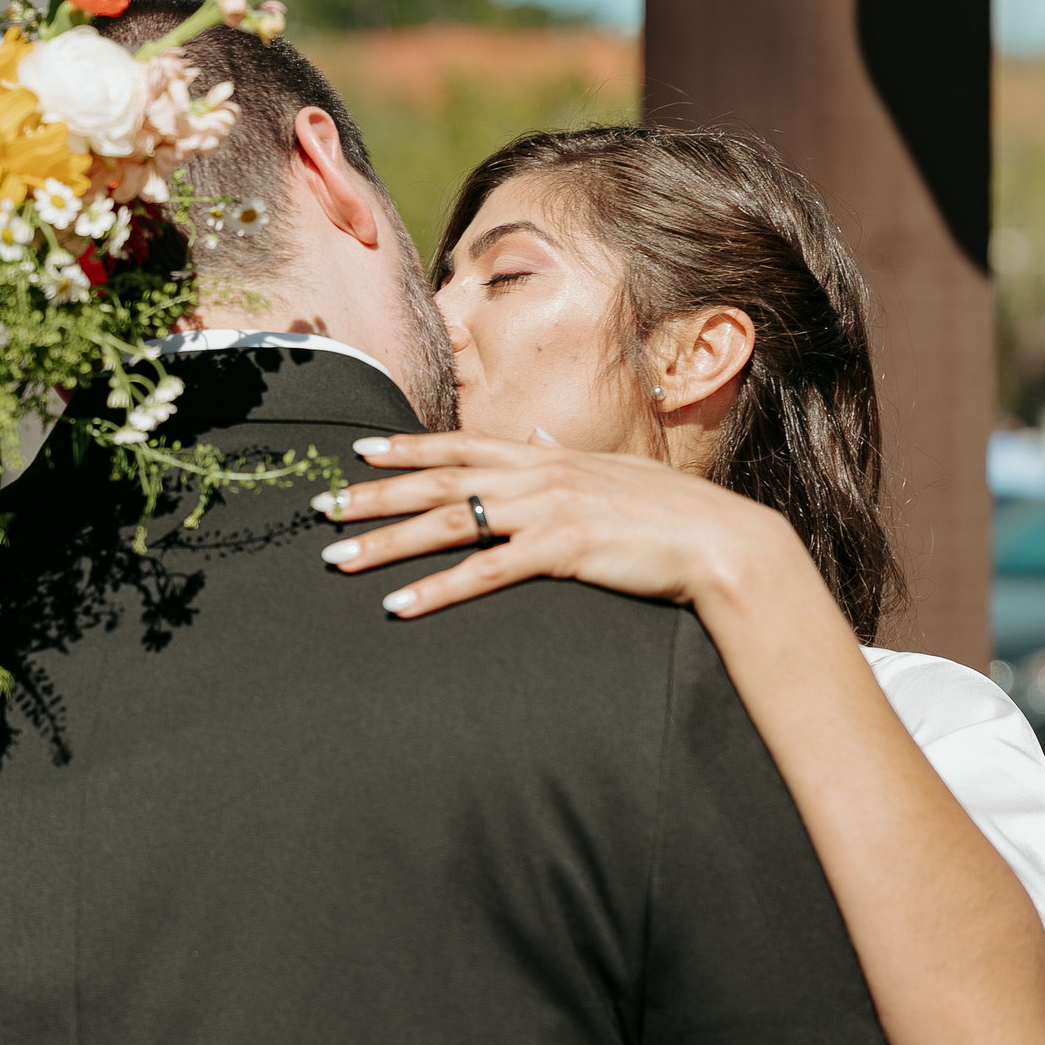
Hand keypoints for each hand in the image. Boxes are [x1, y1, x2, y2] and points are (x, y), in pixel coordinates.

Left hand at [314, 431, 799, 617]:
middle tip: (323, 509)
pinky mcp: (562, 551)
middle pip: (438, 483)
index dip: (405, 448)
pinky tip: (400, 605)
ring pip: (449, 523)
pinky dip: (437, 590)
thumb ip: (568, 461)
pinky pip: (486, 572)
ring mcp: (548, 510)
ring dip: (388, 542)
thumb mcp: (611, 474)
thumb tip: (542, 439)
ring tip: (339, 558)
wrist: (720, 542)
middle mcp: (539, 475)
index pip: (460, 446)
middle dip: (375, 495)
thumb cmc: (668, 514)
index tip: (358, 451)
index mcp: (546, 456)